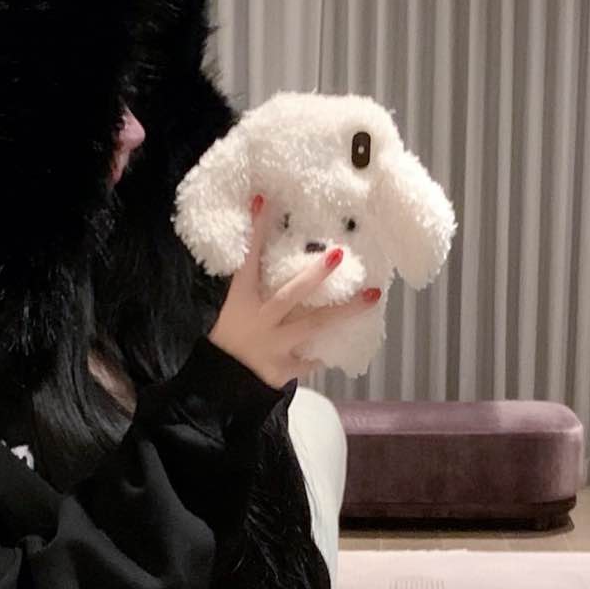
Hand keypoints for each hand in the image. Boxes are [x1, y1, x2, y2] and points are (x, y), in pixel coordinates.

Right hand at [207, 195, 382, 389]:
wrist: (217, 388)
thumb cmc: (225, 342)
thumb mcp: (233, 311)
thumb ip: (254, 290)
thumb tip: (281, 264)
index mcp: (241, 302)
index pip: (247, 261)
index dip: (255, 231)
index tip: (263, 201)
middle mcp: (260, 320)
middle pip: (290, 294)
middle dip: (315, 275)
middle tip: (338, 254)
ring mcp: (274, 345)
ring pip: (314, 326)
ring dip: (345, 311)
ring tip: (372, 296)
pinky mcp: (282, 369)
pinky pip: (309, 361)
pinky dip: (321, 356)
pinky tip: (335, 350)